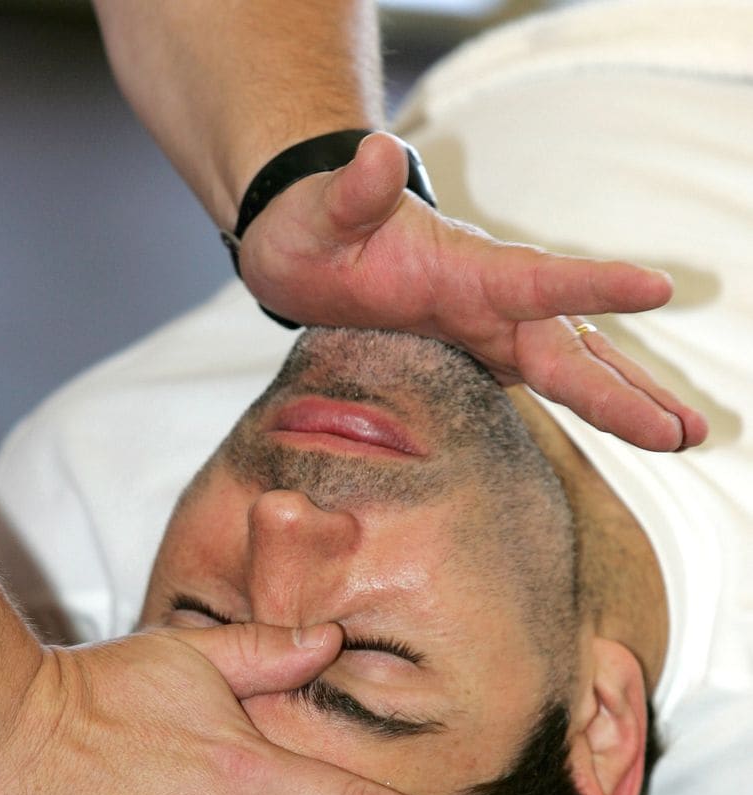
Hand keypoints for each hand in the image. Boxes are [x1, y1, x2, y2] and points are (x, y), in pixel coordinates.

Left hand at [240, 131, 707, 451]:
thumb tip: (373, 152)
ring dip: (628, 403)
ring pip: (574, 368)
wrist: (313, 249)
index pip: (535, 278)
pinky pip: (549, 385)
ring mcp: (495, 331)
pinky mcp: (485, 357)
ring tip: (685, 437)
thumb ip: (351, 193)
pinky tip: (637, 428)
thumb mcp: (319, 212)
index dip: (592, 285)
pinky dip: (595, 408)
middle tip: (681, 432)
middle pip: (570, 348)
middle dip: (625, 391)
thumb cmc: (314, 228)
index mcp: (464, 270)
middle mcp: (493, 303)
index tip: (656, 289)